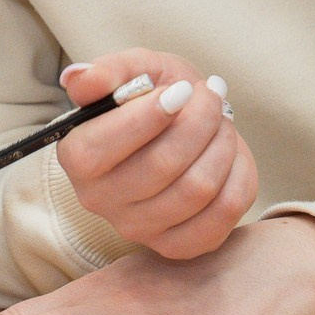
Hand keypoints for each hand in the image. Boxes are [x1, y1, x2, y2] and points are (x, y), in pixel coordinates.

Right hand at [55, 50, 257, 259]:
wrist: (184, 127)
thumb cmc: (154, 96)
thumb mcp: (134, 70)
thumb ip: (108, 71)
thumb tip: (78, 79)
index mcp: (77, 157)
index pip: (104, 146)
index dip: (151, 115)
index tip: (182, 89)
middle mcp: (100, 200)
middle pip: (162, 165)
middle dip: (200, 120)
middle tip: (211, 95)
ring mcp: (138, 229)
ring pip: (198, 188)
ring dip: (222, 144)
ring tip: (221, 121)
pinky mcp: (177, 245)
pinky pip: (223, 214)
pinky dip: (237, 175)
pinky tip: (230, 155)